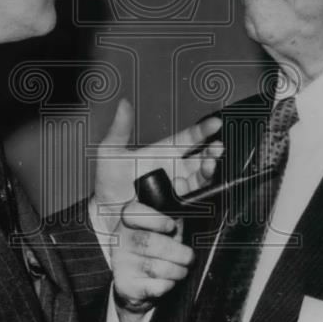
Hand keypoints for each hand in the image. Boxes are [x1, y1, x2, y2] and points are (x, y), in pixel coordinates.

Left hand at [92, 98, 222, 236]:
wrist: (106, 217)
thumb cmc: (109, 184)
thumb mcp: (110, 154)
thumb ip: (119, 129)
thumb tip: (123, 104)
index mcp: (165, 152)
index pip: (189, 138)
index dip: (203, 130)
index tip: (215, 123)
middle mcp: (176, 170)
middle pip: (201, 158)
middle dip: (212, 152)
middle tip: (216, 148)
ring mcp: (179, 191)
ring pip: (201, 180)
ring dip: (208, 172)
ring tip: (209, 166)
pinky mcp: (179, 211)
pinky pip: (194, 203)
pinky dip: (202, 196)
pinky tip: (201, 192)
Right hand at [110, 198, 193, 316]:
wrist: (138, 281)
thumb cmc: (156, 247)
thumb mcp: (165, 225)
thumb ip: (175, 206)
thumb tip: (181, 182)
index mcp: (129, 219)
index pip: (133, 212)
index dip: (155, 219)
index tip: (171, 226)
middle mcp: (121, 238)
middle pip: (148, 242)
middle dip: (177, 252)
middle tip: (189, 257)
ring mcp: (120, 261)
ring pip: (154, 266)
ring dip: (176, 270)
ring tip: (182, 269)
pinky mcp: (125, 284)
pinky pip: (153, 286)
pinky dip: (167, 285)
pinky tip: (168, 281)